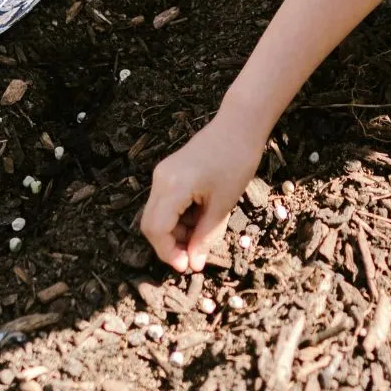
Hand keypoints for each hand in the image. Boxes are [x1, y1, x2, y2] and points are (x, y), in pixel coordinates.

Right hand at [140, 116, 264, 272]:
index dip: (168, 253)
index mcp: (172, 187)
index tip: (188, 265)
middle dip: (170, 244)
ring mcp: (163, 173)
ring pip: (158, 214)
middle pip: (151, 224)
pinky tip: (201, 215)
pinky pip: (166, 201)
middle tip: (195, 254)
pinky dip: (179, 216)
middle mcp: (160, 179)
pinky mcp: (170, 171)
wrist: (240, 124)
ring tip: (204, 231)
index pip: (156, 230)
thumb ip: (205, 236)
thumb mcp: (223, 204)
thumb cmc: (236, 162)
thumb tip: (194, 264)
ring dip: (176, 230)